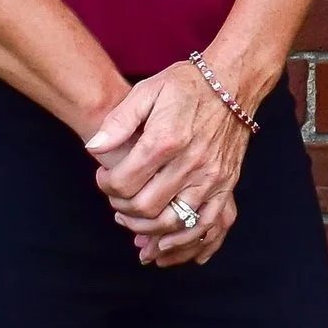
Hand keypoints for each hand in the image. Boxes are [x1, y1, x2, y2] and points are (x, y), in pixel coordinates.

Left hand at [86, 64, 250, 267]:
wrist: (233, 82)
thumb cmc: (186, 85)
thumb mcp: (147, 91)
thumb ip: (118, 121)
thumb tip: (94, 148)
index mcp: (166, 140)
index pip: (125, 182)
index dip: (106, 186)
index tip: (103, 178)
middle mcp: (191, 162)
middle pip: (146, 207)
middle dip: (122, 208)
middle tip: (116, 197)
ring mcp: (212, 176)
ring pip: (174, 222)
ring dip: (147, 229)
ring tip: (133, 219)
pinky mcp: (226, 184)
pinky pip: (207, 224)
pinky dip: (186, 240)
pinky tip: (166, 244)